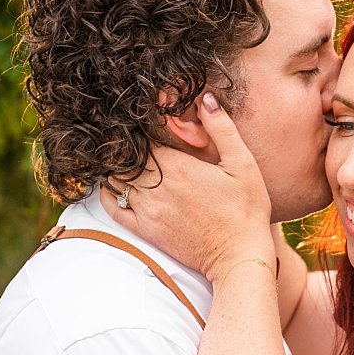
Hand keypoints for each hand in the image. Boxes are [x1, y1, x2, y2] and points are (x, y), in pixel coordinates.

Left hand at [114, 92, 275, 281]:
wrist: (240, 256)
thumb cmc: (247, 210)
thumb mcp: (243, 164)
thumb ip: (222, 129)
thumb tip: (206, 98)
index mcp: (177, 165)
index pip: (142, 136)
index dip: (140, 128)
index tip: (144, 123)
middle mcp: (156, 185)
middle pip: (124, 156)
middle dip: (125, 146)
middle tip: (129, 139)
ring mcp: (147, 208)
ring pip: (115, 178)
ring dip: (116, 167)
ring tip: (124, 160)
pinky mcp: (145, 229)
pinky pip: (112, 207)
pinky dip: (106, 193)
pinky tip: (112, 187)